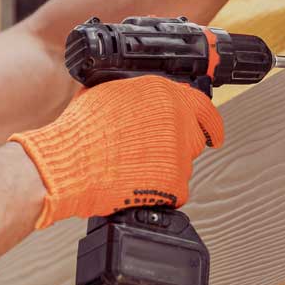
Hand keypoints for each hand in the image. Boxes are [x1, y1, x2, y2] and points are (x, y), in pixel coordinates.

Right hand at [8, 76, 223, 229]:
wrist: (72, 164)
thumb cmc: (81, 131)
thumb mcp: (108, 93)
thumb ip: (136, 94)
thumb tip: (139, 100)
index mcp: (164, 93)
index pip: (203, 105)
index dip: (208, 121)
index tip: (213, 132)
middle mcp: (178, 119)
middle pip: (193, 137)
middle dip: (175, 147)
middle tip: (150, 153)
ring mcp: (179, 153)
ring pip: (182, 165)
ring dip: (163, 168)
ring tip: (131, 168)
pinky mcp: (174, 184)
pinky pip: (173, 190)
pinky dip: (158, 191)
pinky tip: (134, 184)